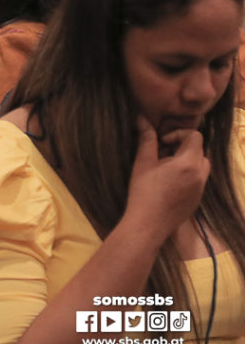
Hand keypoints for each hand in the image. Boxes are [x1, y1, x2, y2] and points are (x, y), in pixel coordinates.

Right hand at [124, 117, 208, 243]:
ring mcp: (202, 188)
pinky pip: (198, 180)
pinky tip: (168, 184)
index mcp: (189, 163)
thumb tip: (142, 118)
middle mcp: (201, 174)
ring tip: (165, 169)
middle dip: (182, 148)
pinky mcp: (198, 199)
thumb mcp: (143, 163)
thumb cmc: (143, 192)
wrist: (148, 225)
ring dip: (186, 161)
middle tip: (162, 154)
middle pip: (199, 150)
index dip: (178, 134)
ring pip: (200, 165)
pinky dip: (187, 175)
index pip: (195, 136)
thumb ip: (147, 139)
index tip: (162, 143)